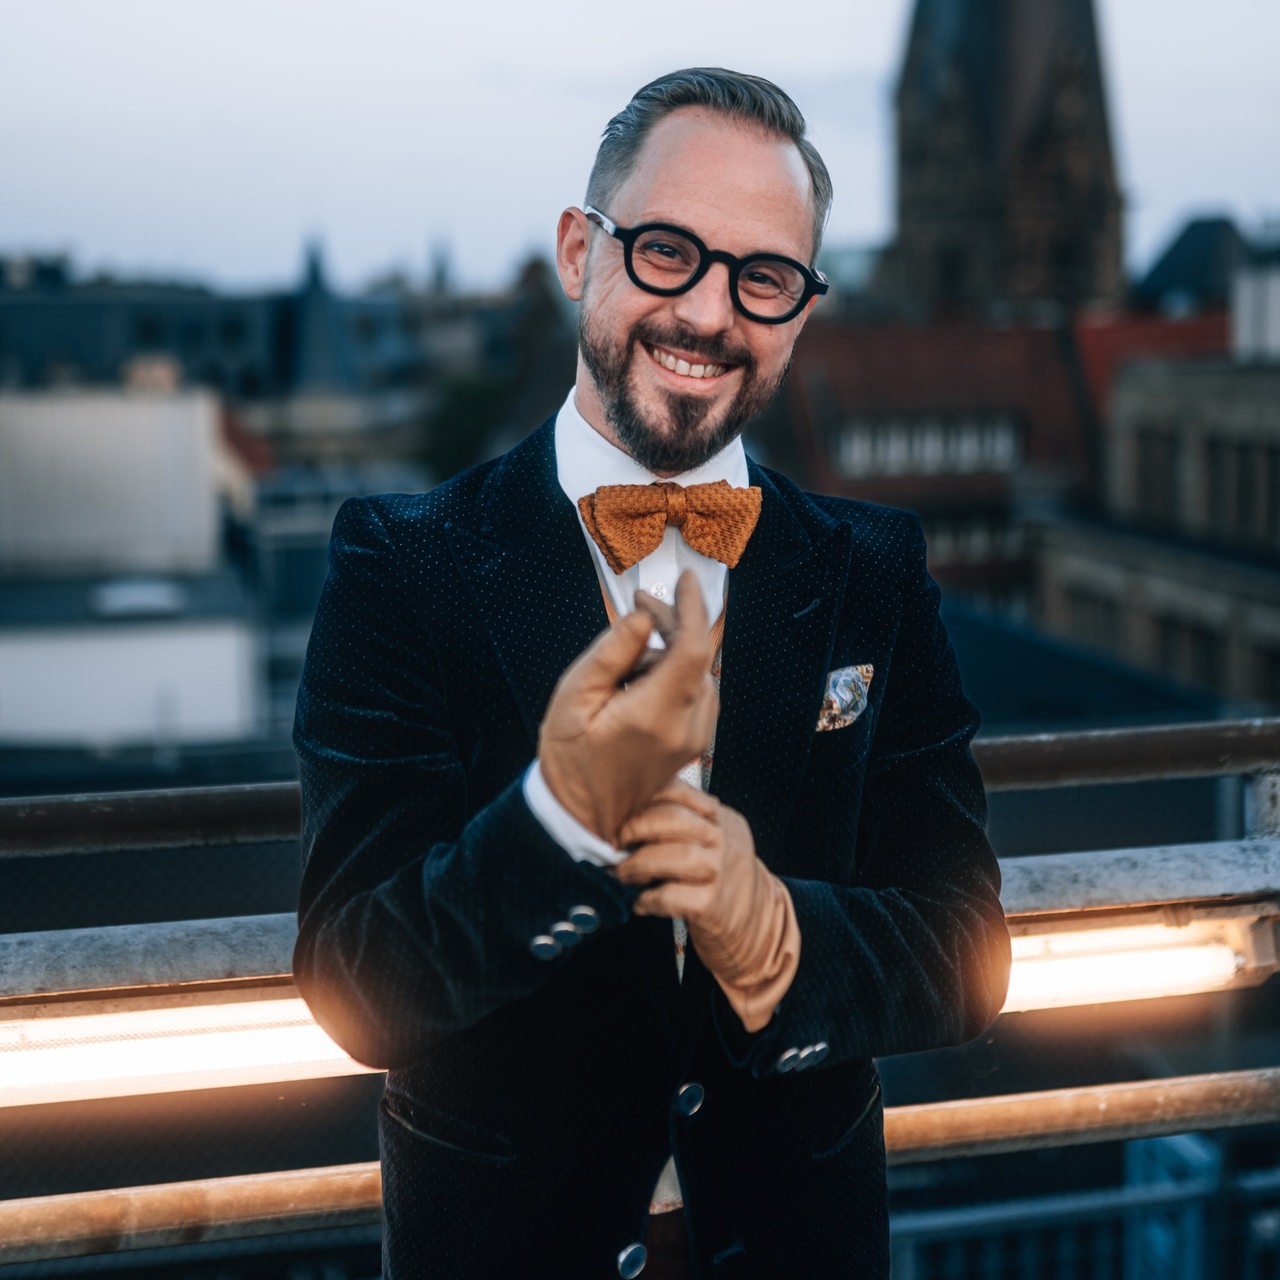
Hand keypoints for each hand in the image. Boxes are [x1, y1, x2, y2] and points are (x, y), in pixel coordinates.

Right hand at [538, 572, 717, 844]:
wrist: (582, 814)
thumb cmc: (570, 757)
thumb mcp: (574, 696)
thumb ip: (612, 652)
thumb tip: (644, 617)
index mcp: (655, 715)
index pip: (692, 649)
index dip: (692, 607)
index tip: (685, 578)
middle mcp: (685, 728)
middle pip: (696, 657)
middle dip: (673, 623)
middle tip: (639, 605)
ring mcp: (695, 739)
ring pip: (699, 673)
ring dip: (672, 651)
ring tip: (627, 656)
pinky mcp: (695, 743)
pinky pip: (696, 693)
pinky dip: (676, 673)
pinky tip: (642, 677)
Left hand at [615, 783, 799, 1031]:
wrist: (758, 925)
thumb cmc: (718, 878)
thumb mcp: (711, 840)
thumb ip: (681, 823)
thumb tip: (624, 814)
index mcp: (720, 817)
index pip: (681, 792)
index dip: (645, 798)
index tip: (618, 810)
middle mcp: (725, 839)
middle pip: (677, 819)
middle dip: (637, 828)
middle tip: (615, 842)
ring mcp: (722, 871)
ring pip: (678, 856)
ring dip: (639, 864)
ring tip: (620, 873)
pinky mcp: (714, 905)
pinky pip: (675, 897)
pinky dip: (650, 899)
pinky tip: (640, 903)